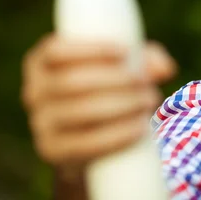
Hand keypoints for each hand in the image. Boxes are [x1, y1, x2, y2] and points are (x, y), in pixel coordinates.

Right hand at [21, 34, 176, 181]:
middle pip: (71, 82)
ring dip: (121, 106)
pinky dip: (115, 136)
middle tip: (146, 83)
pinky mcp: (52, 151)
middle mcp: (33, 91)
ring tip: (149, 101)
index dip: (90, 49)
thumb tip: (166, 68)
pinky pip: (82, 145)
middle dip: (115, 80)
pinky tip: (139, 128)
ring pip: (79, 112)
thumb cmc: (106, 85)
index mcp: (41, 62)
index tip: (125, 52)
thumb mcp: (121, 65)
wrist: (88, 134)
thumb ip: (145, 59)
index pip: (56, 50)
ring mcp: (40, 123)